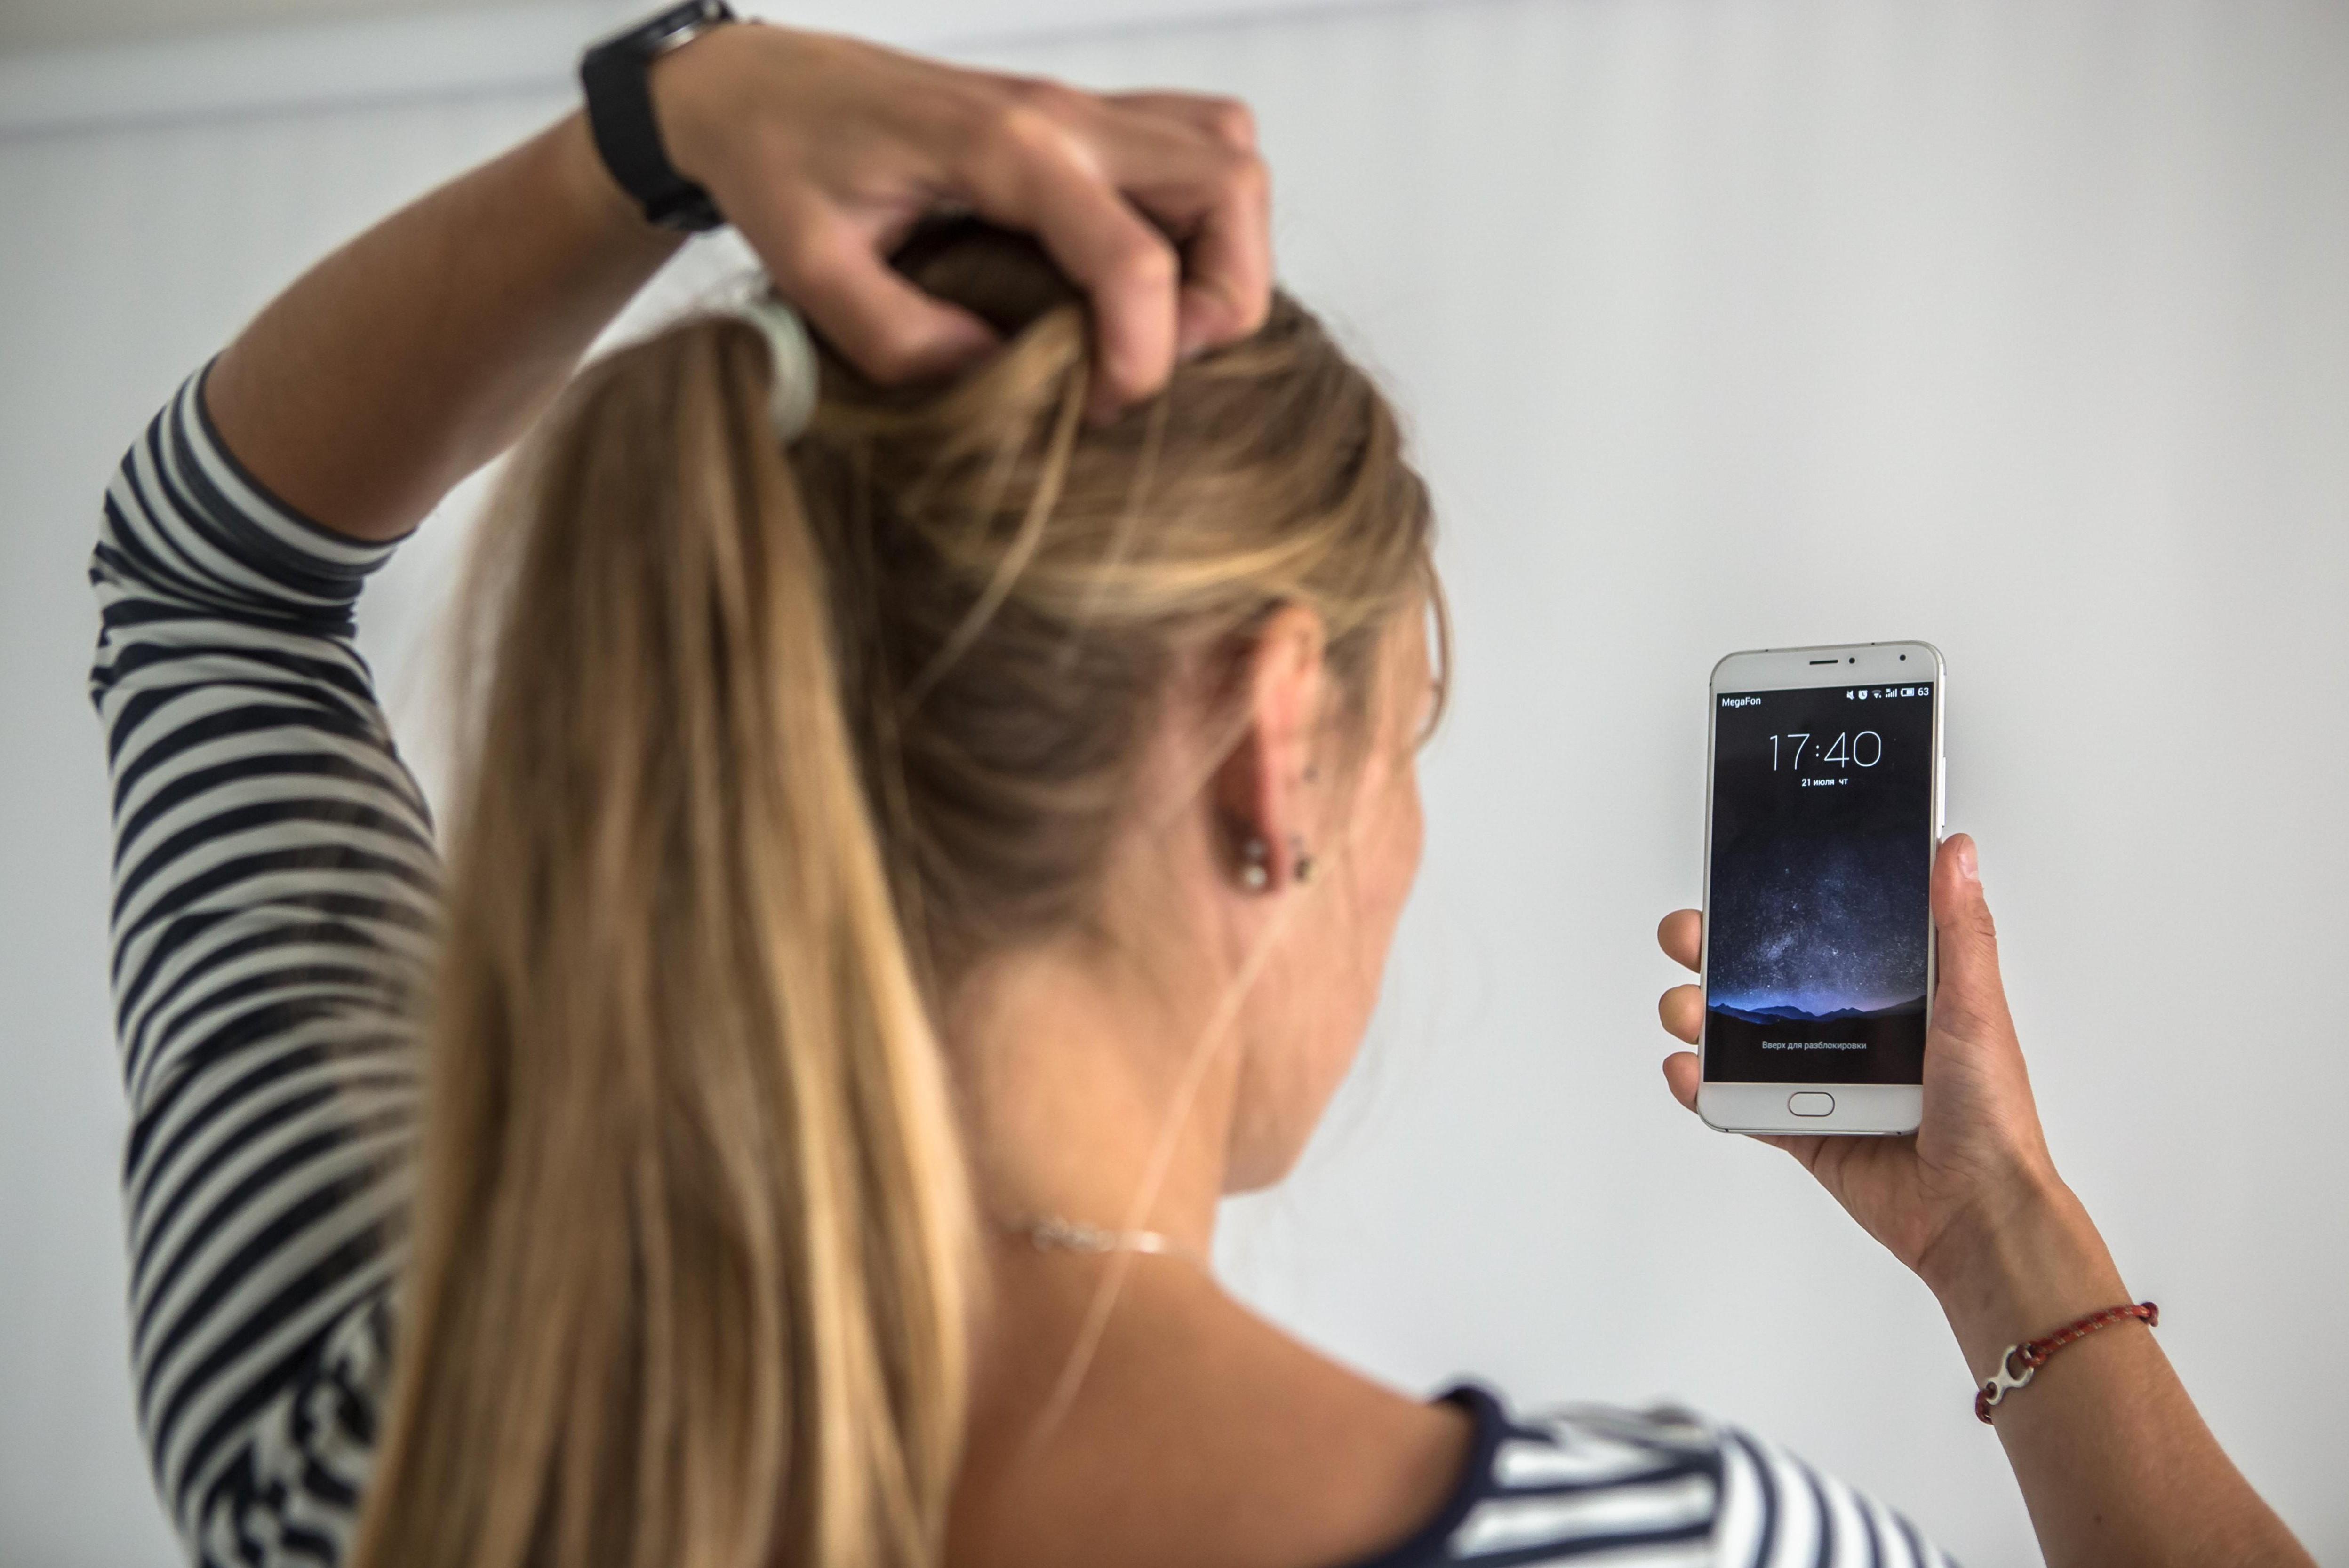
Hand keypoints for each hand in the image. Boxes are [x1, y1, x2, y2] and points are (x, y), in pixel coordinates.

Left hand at [651, 24, 1271, 419]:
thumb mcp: (810, 267)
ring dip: (1229, 250)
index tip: (1102, 411)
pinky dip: (1206, 212)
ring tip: (1165, 324)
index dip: (1143, 356)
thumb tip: (997, 381)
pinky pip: (1198, 141)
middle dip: (1223, 298)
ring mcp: (1080, 105)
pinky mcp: (1084, 114)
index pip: (1133, 257)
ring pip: (1230, 155)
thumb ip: (898, 339)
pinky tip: (1148, 271)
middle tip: (1159, 364)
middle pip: (1227, 186)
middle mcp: (1062, 114)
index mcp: (1001, 149)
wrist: (755, 83)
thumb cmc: (779, 161)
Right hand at [1655, 836, 2087, 1301]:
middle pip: (1762, 980)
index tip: (1735, 884)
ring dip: (1697, 1017)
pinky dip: (1702, 1086)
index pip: (1820, 936)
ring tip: (1687, 1012)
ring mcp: (1819, 1081)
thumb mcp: (1977, 1007)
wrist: (1975, 1213)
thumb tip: (1953, 850)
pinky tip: (1688, 1070)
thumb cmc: (1991, 1115)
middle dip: (1712, 954)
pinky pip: (1738, 1100)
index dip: (1772, 910)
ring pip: (1738, 1036)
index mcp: (1892, 992)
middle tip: (1690, 939)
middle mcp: (1849, 1030)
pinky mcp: (1798, 1128)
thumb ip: (1960, 929)